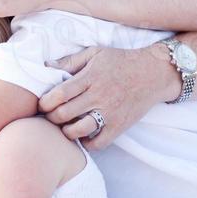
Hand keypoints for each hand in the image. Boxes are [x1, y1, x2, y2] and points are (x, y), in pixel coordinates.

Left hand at [39, 45, 176, 149]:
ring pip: (79, 130)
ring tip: (64, 127)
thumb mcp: (95, 53)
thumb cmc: (121, 61)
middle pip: (65, 114)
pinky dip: (86, 144)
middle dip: (51, 117)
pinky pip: (98, 143)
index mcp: (91, 78)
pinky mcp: (119, 126)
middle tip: (49, 116)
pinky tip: (83, 136)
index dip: (45, 102)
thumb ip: (70, 60)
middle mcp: (99, 96)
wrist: (154, 73)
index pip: (60, 94)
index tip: (42, 104)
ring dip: (65, 132)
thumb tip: (45, 66)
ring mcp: (110, 113)